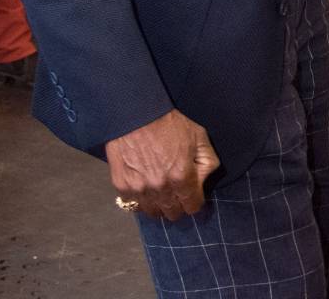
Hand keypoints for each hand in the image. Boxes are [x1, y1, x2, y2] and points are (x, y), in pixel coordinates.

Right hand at [105, 109, 220, 220]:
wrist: (137, 116)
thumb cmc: (171, 125)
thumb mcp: (200, 138)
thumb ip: (207, 164)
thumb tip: (202, 183)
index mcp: (182, 177)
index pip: (193, 206)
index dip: (195, 201)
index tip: (193, 195)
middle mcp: (160, 188)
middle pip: (173, 213)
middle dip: (179, 205)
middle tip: (178, 194)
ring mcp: (139, 189)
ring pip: (153, 212)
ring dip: (160, 205)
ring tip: (162, 193)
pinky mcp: (122, 186)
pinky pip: (134, 205)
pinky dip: (142, 200)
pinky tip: (147, 189)